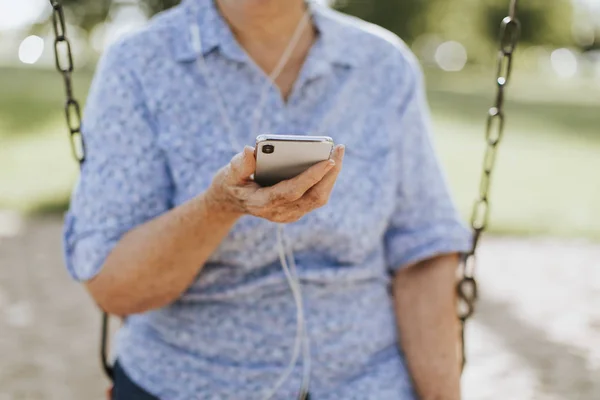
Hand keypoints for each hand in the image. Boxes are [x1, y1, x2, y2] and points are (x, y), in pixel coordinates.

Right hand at [207, 145, 344, 222]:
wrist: (232, 201)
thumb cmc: (232, 183)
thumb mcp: (229, 173)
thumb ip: (239, 164)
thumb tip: (250, 151)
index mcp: (263, 203)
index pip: (293, 191)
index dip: (311, 176)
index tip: (328, 160)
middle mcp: (280, 212)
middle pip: (314, 196)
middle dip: (330, 173)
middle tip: (338, 149)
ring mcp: (290, 214)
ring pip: (319, 198)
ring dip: (331, 175)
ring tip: (337, 152)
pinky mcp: (297, 210)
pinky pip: (317, 196)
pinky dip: (326, 179)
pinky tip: (330, 160)